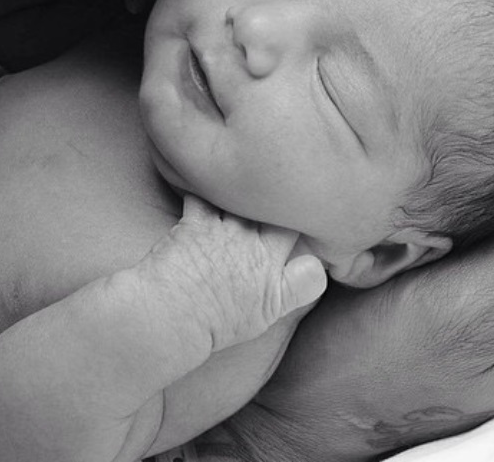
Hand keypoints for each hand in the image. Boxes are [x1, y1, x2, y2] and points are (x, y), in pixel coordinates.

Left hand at [146, 195, 326, 352]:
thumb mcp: (270, 311)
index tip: (300, 206)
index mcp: (271, 258)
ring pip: (240, 194)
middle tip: (277, 184)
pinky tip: (203, 180)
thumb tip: (319, 266)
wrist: (174, 317)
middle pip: (270, 205)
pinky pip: (201, 192)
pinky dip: (201, 186)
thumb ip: (299, 286)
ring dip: (241, 186)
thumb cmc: (218, 319)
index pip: (295, 225)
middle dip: (275, 191)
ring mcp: (222, 227)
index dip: (299, 213)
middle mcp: (249, 237)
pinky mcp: (194, 220)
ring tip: (246, 175)